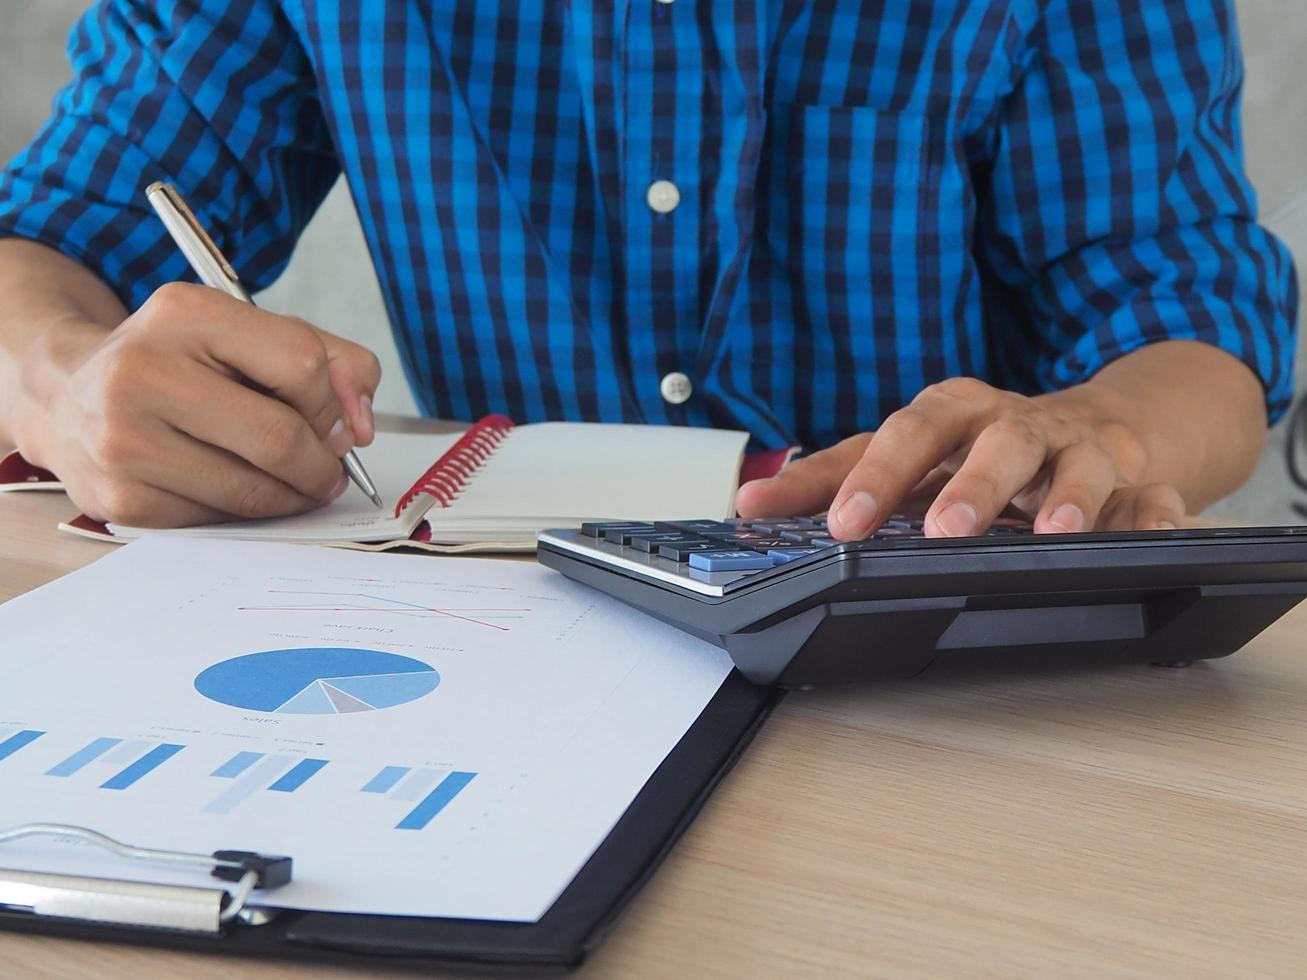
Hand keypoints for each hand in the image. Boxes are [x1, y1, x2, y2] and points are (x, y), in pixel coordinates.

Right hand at [19, 282, 381, 525]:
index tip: (338, 422)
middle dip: (324, 464)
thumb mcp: (248, 333)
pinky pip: (220, 520)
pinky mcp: (122, 499)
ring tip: (295, 481)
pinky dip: (248, 512)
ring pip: (254, 490)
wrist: (68, 394)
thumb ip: (329, 360)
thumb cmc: (180, 363)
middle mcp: (142, 374)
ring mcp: (124, 441)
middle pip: (280, 438)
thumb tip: (361, 425)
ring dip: (294, 495)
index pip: (301, 364)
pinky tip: (238, 487)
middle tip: (331, 469)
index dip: (335, 403)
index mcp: (185, 315)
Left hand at [736, 377, 1185, 538]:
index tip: (840, 522)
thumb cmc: (982, 445)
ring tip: (1053, 531)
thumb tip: (749, 501)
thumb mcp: (910, 454)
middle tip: (941, 529)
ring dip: (1065, 495)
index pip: (903, 434)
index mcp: (951, 414)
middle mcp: (1012, 423)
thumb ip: (832, 478)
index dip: (873, 475)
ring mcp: (1077, 446)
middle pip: (989, 440)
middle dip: (969, 484)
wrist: (1095, 423)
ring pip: (1074, 462)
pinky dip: (1153, 513)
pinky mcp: (1134, 475)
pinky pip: (1151, 494)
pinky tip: (1148, 532)